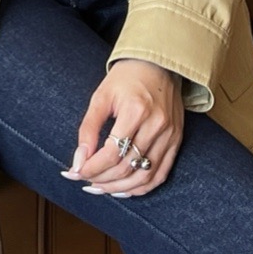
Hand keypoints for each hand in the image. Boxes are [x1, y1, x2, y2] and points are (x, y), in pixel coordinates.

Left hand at [68, 59, 183, 197]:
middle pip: (126, 166)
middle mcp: (157, 125)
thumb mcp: (101, 97)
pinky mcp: (176, 141)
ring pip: (143, 176)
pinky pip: (160, 174)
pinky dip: (141, 187)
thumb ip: (88, 129)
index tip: (75, 172)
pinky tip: (123, 188)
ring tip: (100, 188)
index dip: (91, 167)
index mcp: (136, 110)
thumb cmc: (127, 78)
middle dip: (101, 179)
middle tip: (84, 180)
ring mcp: (170, 135)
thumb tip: (79, 161)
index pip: (111, 152)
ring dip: (119, 188)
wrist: (159, 64)